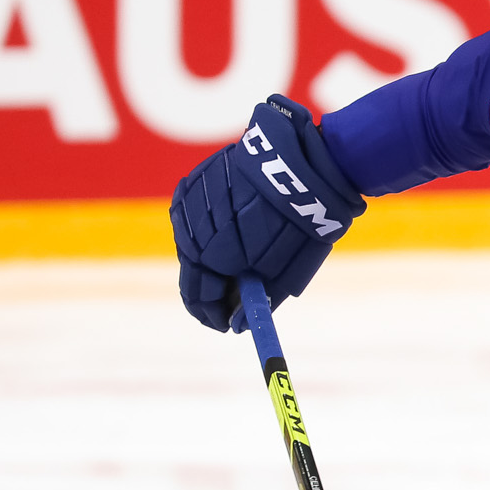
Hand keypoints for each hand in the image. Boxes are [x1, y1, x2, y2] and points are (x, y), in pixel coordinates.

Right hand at [171, 95, 366, 331]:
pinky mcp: (194, 182)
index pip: (197, 298)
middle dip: (211, 287)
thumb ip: (257, 302)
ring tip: (240, 260)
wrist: (301, 166)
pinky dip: (210, 231)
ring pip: (191, 244)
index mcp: (211, 259)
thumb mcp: (285, 274)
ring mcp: (189, 205)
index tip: (224, 324)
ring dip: (210, 257)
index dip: (211, 316)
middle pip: (192, 271)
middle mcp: (191, 232)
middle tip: (234, 296)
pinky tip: (233, 231)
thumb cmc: (298, 226)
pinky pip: (194, 218)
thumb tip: (237, 324)